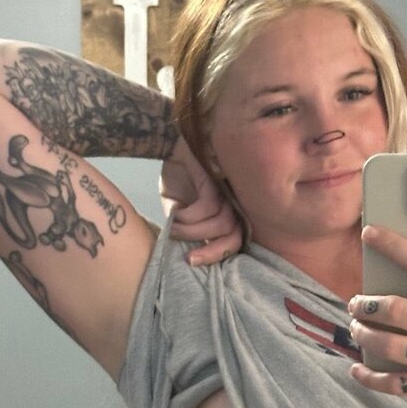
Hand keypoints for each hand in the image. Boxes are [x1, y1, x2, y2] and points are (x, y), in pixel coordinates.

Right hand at [159, 135, 241, 263]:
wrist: (171, 147)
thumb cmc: (178, 180)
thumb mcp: (180, 210)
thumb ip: (188, 229)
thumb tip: (186, 254)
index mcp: (227, 215)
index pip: (234, 242)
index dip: (216, 255)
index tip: (191, 260)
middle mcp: (233, 205)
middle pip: (234, 238)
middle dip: (211, 252)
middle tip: (189, 259)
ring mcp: (227, 191)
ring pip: (221, 224)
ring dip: (193, 232)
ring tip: (174, 228)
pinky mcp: (217, 179)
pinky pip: (209, 206)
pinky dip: (189, 216)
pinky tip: (176, 214)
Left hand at [348, 225, 406, 407]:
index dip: (392, 245)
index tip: (371, 235)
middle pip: (395, 308)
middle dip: (366, 304)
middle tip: (357, 302)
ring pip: (389, 345)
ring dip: (364, 335)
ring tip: (357, 329)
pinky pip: (396, 383)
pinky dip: (371, 378)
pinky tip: (359, 370)